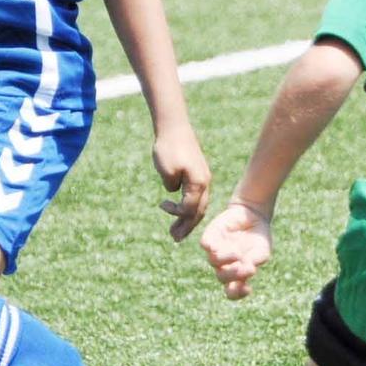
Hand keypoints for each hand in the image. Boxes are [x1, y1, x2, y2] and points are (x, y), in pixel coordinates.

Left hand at [152, 124, 210, 241]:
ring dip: (188, 219)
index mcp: (198, 183)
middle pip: (198, 211)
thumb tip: (174, 193)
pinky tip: (180, 210)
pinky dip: (189, 207)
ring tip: (176, 231)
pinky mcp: (198, 174)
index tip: (161, 206)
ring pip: (199, 205)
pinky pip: (196, 196)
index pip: (190, 208)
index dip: (176, 214)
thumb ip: (172, 186)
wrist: (174, 126)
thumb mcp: (167, 170)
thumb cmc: (168, 147)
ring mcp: (203, 178)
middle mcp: (205, 182)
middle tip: (174, 239)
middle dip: (187, 227)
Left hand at [200, 202, 272, 299]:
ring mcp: (216, 251)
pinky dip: (211, 247)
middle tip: (242, 266)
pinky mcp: (211, 236)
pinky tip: (219, 246)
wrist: (254, 214)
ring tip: (237, 253)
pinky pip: (206, 244)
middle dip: (232, 275)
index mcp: (236, 273)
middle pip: (221, 277)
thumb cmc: (259, 237)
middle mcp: (224, 265)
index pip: (232, 291)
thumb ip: (255, 261)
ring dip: (225, 260)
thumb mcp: (261, 251)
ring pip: (213, 261)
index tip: (248, 288)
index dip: (237, 294)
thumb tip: (248, 270)